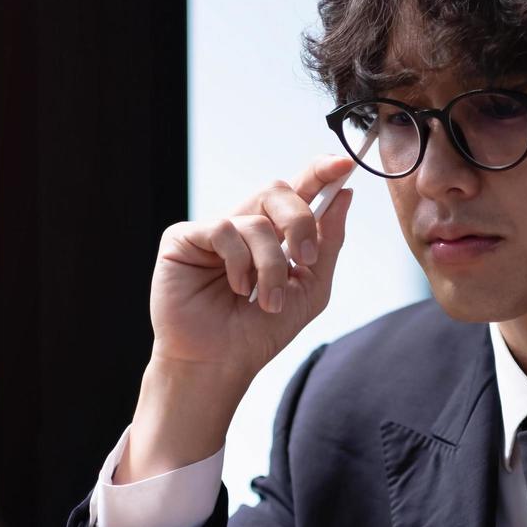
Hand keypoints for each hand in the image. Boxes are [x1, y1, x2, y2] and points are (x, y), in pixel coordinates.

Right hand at [149, 155, 355, 379]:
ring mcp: (212, 231)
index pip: (297, 190)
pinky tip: (237, 289)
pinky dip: (239, 263)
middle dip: (300, 221)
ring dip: (271, 264)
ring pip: (255, 219)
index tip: (343, 163)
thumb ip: (327, 244)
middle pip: (277, 189)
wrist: (221, 363)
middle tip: (305, 257)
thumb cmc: (259, 332)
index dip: (319, 171)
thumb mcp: (309, 289)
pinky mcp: (182, 238)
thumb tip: (343, 196)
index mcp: (273, 235)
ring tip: (266, 299)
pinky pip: (222, 229)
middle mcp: (243, 226)